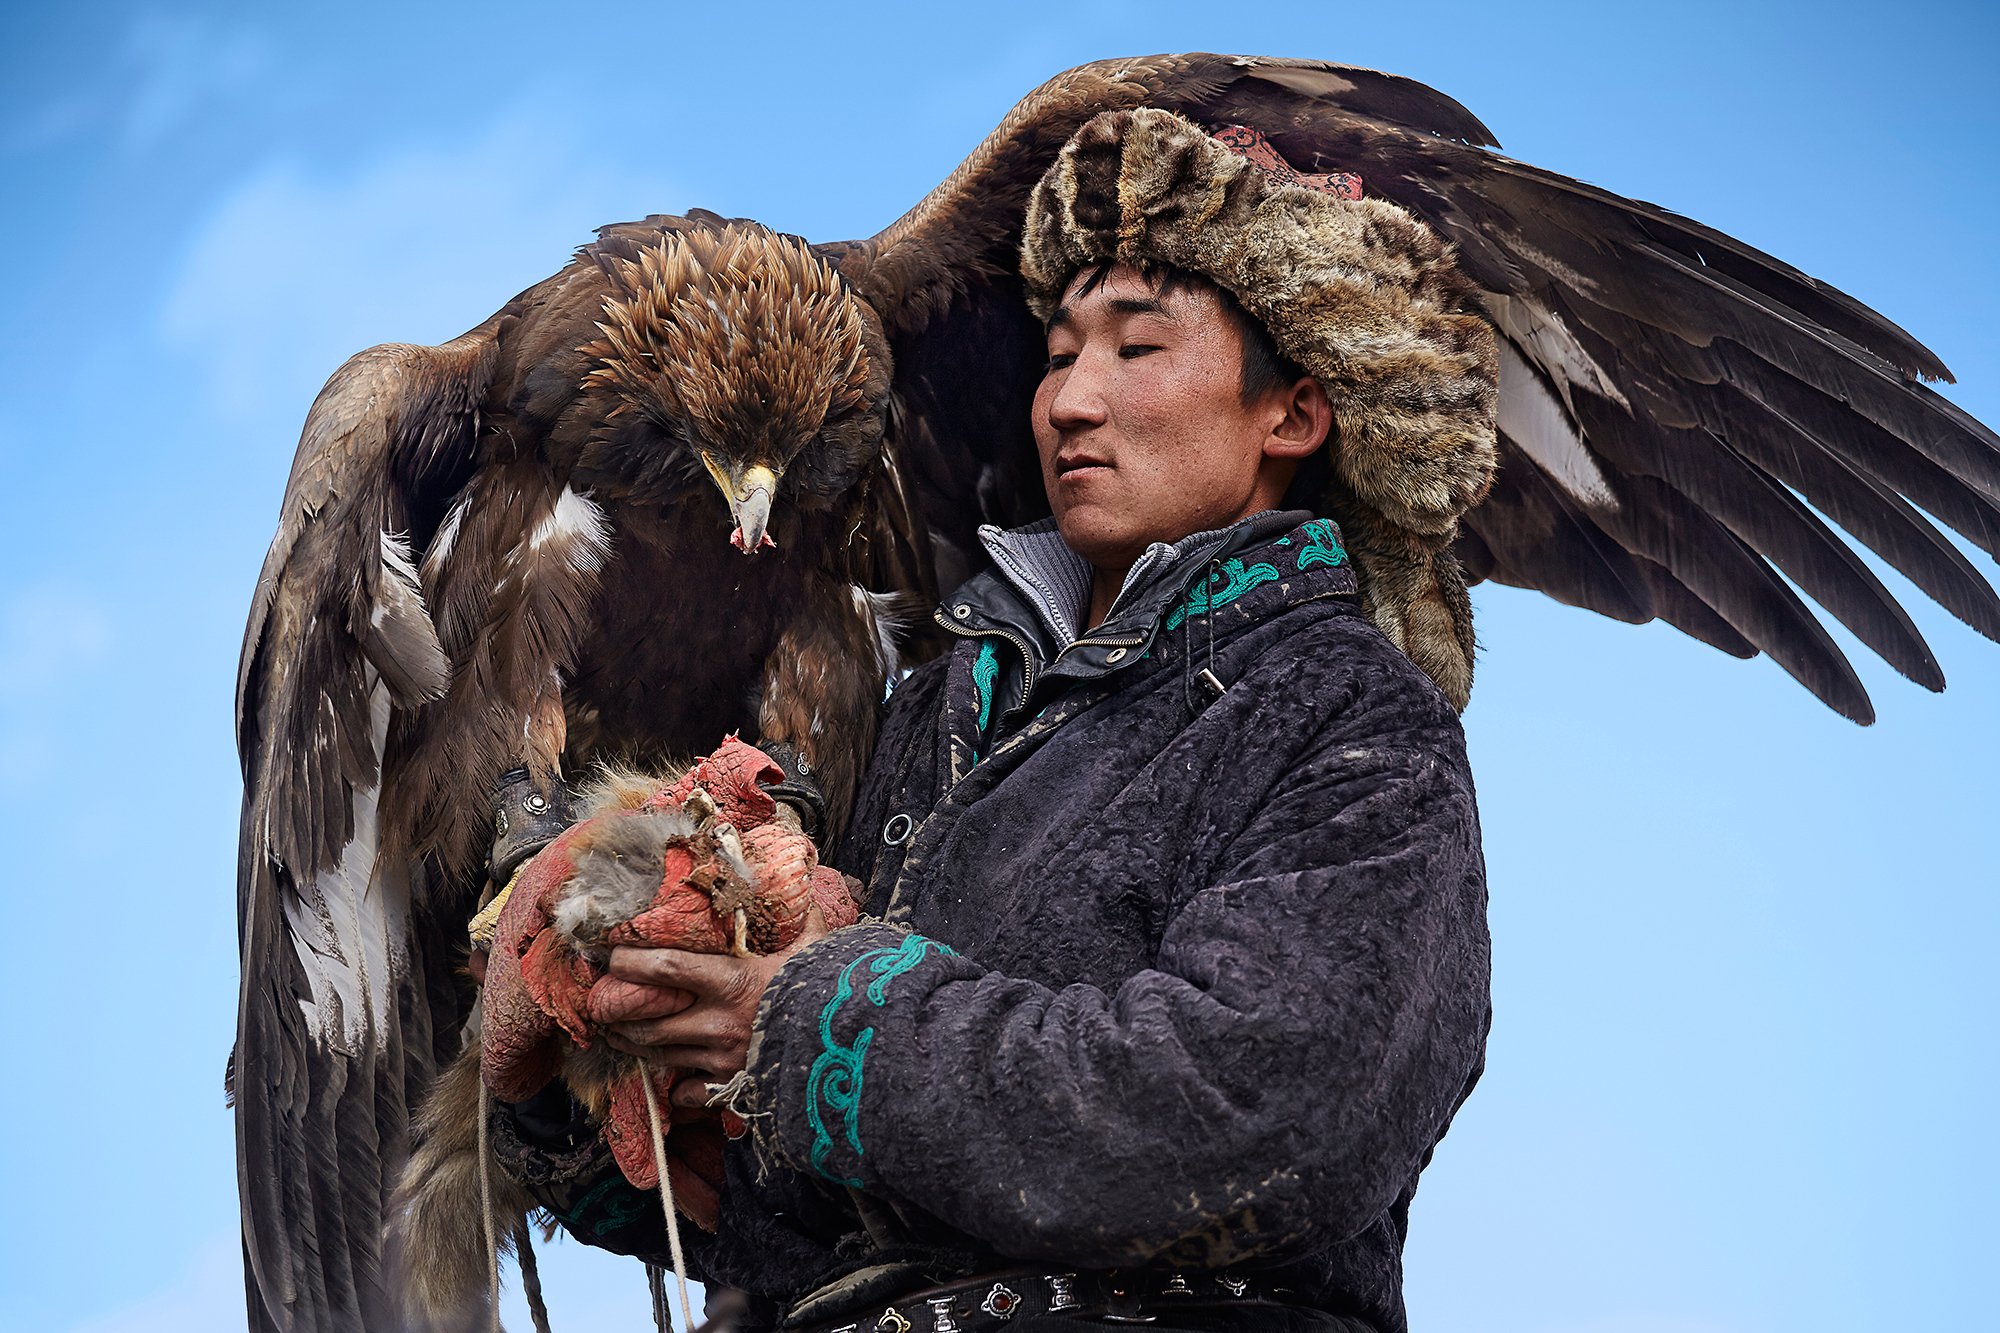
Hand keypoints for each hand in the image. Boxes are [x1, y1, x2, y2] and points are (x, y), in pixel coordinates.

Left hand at [595, 899, 828, 1105]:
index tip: (612, 954)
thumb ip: (799, 916)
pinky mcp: (730, 1086)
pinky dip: (676, 1086)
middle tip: (601, 1002)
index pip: (663, 967)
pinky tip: (671, 1077)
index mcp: (731, 980)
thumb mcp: (813, 946)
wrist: (851, 1045)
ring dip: (631, 1043)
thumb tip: (800, 876)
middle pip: (645, 1019)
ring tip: (616, 1034)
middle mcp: (717, 1022)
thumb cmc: (829, 989)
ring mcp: (720, 1058)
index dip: (629, 960)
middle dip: (615, 1011)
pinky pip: (687, 1091)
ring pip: (657, 1053)